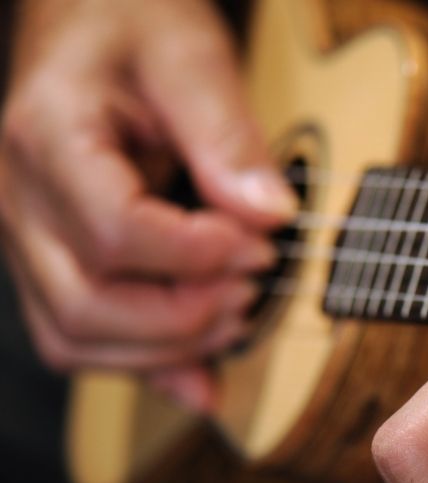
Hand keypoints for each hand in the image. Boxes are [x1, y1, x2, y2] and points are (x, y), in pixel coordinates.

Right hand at [0, 0, 297, 410]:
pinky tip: (203, 371)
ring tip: (238, 312)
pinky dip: (146, 362)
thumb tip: (272, 217)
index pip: (113, 232)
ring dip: (169, 347)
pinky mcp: (51, 260)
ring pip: (77, 338)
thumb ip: (227, 136)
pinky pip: (82, 337)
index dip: (198, 255)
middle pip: (88, 305)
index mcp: (46, 134)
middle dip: (187, 314)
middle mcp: (17, 198)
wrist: (89, 21)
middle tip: (256, 284)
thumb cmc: (132, 24)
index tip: (263, 245)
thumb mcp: (190, 56)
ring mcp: (26, 237)